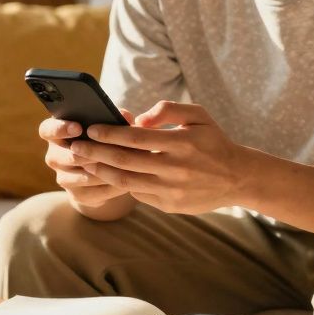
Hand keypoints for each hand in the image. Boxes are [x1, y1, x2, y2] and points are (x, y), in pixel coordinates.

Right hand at [39, 109, 136, 208]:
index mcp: (55, 134)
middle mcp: (54, 156)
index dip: (60, 128)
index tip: (77, 127)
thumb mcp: (105, 127)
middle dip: (87, 153)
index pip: (47, 130)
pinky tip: (126, 181)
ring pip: (82, 176)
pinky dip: (111, 186)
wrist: (101, 172)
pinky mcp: (77, 195)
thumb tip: (125, 116)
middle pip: (64, 156)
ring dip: (103, 171)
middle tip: (106, 150)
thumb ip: (113, 119)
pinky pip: (94, 192)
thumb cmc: (101, 140)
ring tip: (124, 166)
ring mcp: (63, 177)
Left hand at [71, 101, 252, 213]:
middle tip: (75, 146)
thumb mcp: (198, 115)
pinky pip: (138, 193)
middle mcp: (175, 168)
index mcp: (182, 143)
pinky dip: (119, 184)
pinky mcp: (169, 205)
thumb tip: (139, 119)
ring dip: (101, 171)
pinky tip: (106, 174)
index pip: (136, 138)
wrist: (237, 178)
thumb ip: (168, 109)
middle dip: (96, 152)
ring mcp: (171, 190)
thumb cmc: (213, 141)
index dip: (110, 133)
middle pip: (125, 161)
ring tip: (84, 162)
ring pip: (126, 181)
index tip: (91, 128)